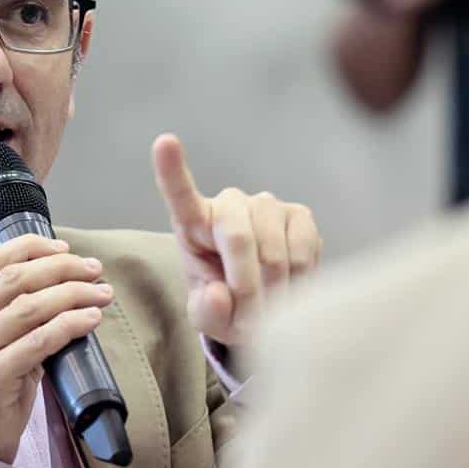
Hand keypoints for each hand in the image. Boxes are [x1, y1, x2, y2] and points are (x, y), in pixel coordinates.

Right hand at [0, 235, 114, 462]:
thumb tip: (63, 298)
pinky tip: (90, 320)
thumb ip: (11, 326)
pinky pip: (37, 341)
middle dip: (61, 268)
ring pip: (28, 307)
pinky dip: (68, 325)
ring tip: (101, 294)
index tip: (64, 248)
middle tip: (93, 270)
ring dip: (73, 294)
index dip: (30, 247)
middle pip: (14, 278)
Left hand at [151, 135, 321, 346]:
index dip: (172, 169)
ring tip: (268, 310)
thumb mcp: (208, 316)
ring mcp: (267, 205)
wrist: (268, 302)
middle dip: (246, 289)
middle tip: (250, 325)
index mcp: (194, 222)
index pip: (180, 194)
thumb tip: (220, 295)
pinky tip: (288, 288)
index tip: (164, 142)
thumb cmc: (227, 304)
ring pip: (274, 252)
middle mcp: (230, 203)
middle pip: (237, 238)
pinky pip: (303, 253)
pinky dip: (298, 283)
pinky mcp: (301, 215)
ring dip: (274, 293)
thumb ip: (206, 311)